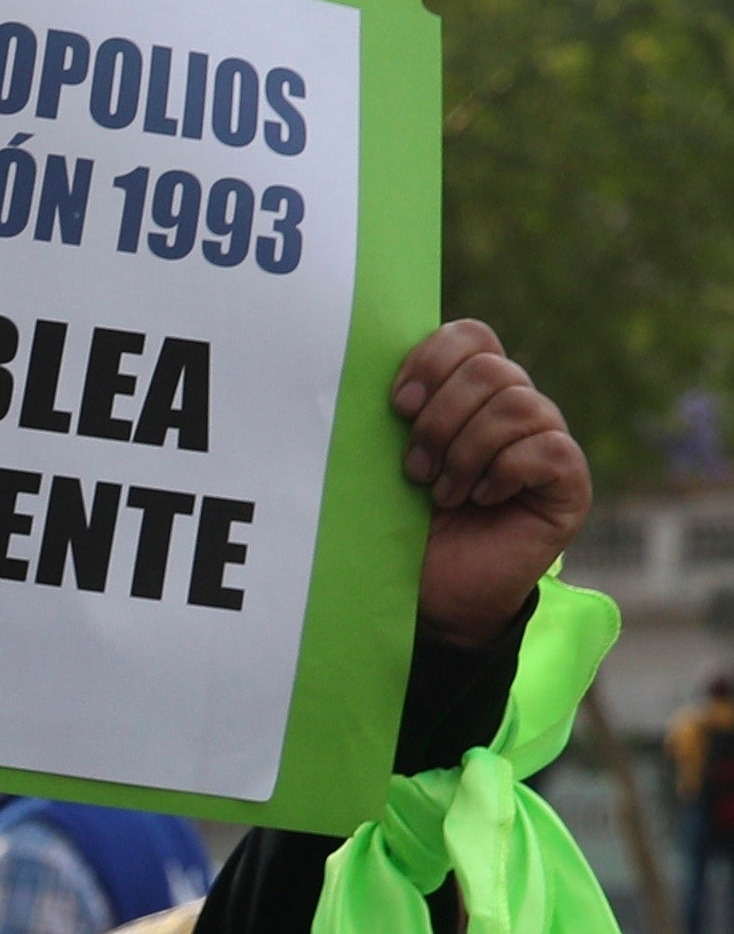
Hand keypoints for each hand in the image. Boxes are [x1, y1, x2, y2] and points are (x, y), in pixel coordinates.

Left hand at [390, 321, 590, 647]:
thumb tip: (364, 365)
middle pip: (492, 368)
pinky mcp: (568, 481)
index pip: (471, 336)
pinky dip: (504, 472)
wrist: (429, 597)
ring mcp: (546, 442)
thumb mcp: (385, 465)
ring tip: (443, 494)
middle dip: (441, 418)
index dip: (433, 360)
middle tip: (414, 469)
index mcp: (470, 395)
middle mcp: (515, 410)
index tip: (397, 406)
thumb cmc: (401, 528)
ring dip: (467, 453)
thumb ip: (394, 415)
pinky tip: (482, 501)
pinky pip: (547, 448)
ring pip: (518, 406)